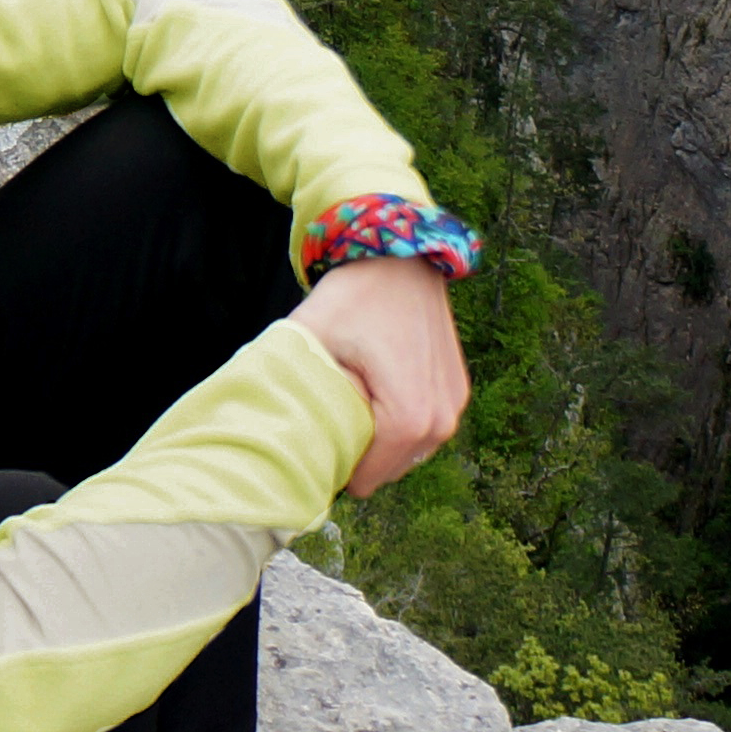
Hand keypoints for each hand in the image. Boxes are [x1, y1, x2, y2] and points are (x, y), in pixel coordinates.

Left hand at [293, 254, 469, 496]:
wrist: (402, 256)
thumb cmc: (357, 293)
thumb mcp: (315, 336)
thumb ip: (296, 383)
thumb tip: (273, 425)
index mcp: (410, 413)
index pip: (371, 475)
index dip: (339, 475)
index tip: (316, 465)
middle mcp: (442, 416)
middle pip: (391, 469)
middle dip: (360, 463)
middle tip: (327, 439)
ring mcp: (454, 404)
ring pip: (410, 453)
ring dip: (381, 448)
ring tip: (350, 423)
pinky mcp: (457, 390)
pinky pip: (425, 432)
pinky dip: (400, 430)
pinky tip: (375, 408)